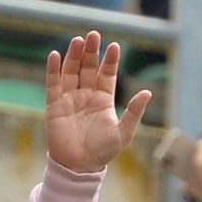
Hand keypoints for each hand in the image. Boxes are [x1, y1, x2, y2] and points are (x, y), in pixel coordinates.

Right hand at [45, 31, 150, 172]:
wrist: (79, 167)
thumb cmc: (103, 152)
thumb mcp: (123, 132)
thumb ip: (134, 112)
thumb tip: (147, 92)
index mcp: (103, 100)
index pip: (106, 74)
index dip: (110, 60)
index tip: (114, 46)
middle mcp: (86, 95)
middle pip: (88, 67)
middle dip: (91, 51)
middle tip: (93, 35)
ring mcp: (70, 98)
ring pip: (71, 71)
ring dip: (74, 55)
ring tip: (78, 41)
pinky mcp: (54, 105)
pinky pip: (53, 83)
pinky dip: (53, 69)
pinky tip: (56, 55)